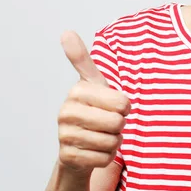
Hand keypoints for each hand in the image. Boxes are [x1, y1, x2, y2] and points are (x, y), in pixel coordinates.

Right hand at [57, 31, 129, 174]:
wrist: (77, 145)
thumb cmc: (93, 110)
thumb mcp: (93, 83)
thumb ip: (82, 59)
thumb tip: (66, 32)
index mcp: (77, 91)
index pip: (123, 102)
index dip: (125, 107)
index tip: (113, 106)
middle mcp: (66, 111)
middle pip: (117, 123)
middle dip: (120, 126)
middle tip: (108, 123)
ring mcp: (64, 135)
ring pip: (112, 142)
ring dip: (113, 141)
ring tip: (102, 136)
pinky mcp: (68, 157)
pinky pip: (104, 158)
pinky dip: (106, 156)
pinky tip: (96, 150)